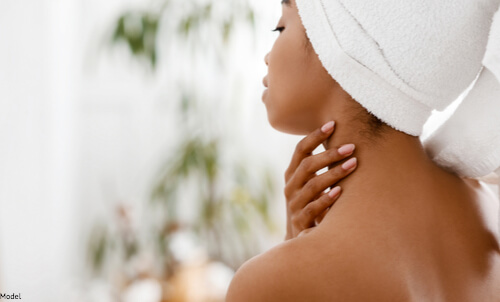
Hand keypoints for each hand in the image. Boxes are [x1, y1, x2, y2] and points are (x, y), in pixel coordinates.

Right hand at [283, 121, 357, 239]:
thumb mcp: (311, 184)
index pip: (300, 150)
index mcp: (292, 174)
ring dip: (334, 173)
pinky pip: (313, 208)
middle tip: (351, 147)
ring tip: (353, 164)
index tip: (332, 124)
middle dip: (330, 154)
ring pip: (312, 185)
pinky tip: (340, 192)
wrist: (300, 238)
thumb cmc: (312, 204)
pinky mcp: (300, 221)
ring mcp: (294, 204)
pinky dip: (326, 199)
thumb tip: (343, 140)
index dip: (314, 136)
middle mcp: (290, 187)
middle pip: (307, 165)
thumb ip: (319, 167)